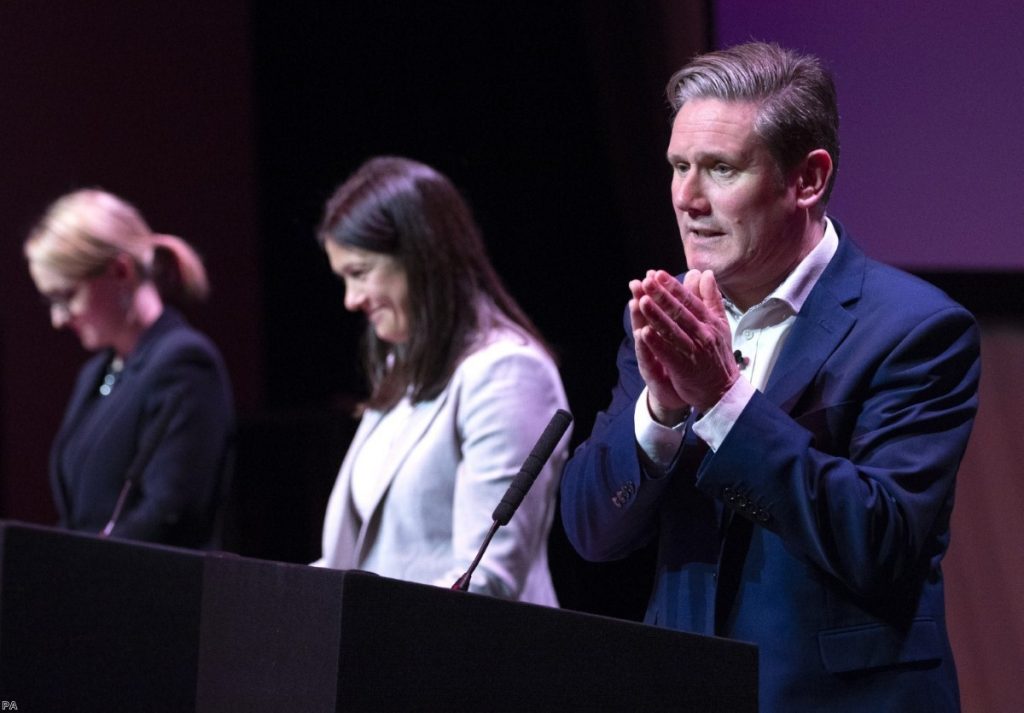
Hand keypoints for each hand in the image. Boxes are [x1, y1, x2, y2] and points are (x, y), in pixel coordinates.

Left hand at [630, 269, 737, 416]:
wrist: (722, 390)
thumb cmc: (718, 354)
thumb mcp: (720, 324)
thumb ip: (711, 298)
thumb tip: (706, 274)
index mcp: (709, 322)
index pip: (689, 300)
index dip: (673, 287)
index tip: (658, 274)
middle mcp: (703, 334)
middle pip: (679, 312)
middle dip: (662, 296)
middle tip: (646, 281)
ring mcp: (694, 351)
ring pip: (672, 330)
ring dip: (656, 316)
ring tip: (642, 301)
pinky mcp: (684, 368)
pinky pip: (668, 353)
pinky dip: (656, 343)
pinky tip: (643, 332)